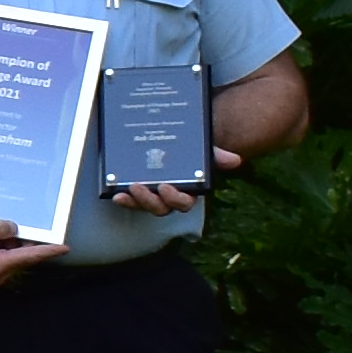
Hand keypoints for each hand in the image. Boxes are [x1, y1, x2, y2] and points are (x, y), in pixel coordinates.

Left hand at [103, 145, 253, 221]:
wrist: (176, 144)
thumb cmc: (192, 151)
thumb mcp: (203, 151)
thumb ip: (216, 156)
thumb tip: (235, 160)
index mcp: (188, 191)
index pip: (184, 203)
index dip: (174, 199)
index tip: (165, 188)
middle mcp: (169, 198)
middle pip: (161, 208)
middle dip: (149, 201)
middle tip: (139, 186)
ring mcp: (153, 197)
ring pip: (145, 207)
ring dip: (135, 202)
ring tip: (126, 190)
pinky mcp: (137, 193)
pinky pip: (131, 201)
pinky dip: (124, 200)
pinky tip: (116, 194)